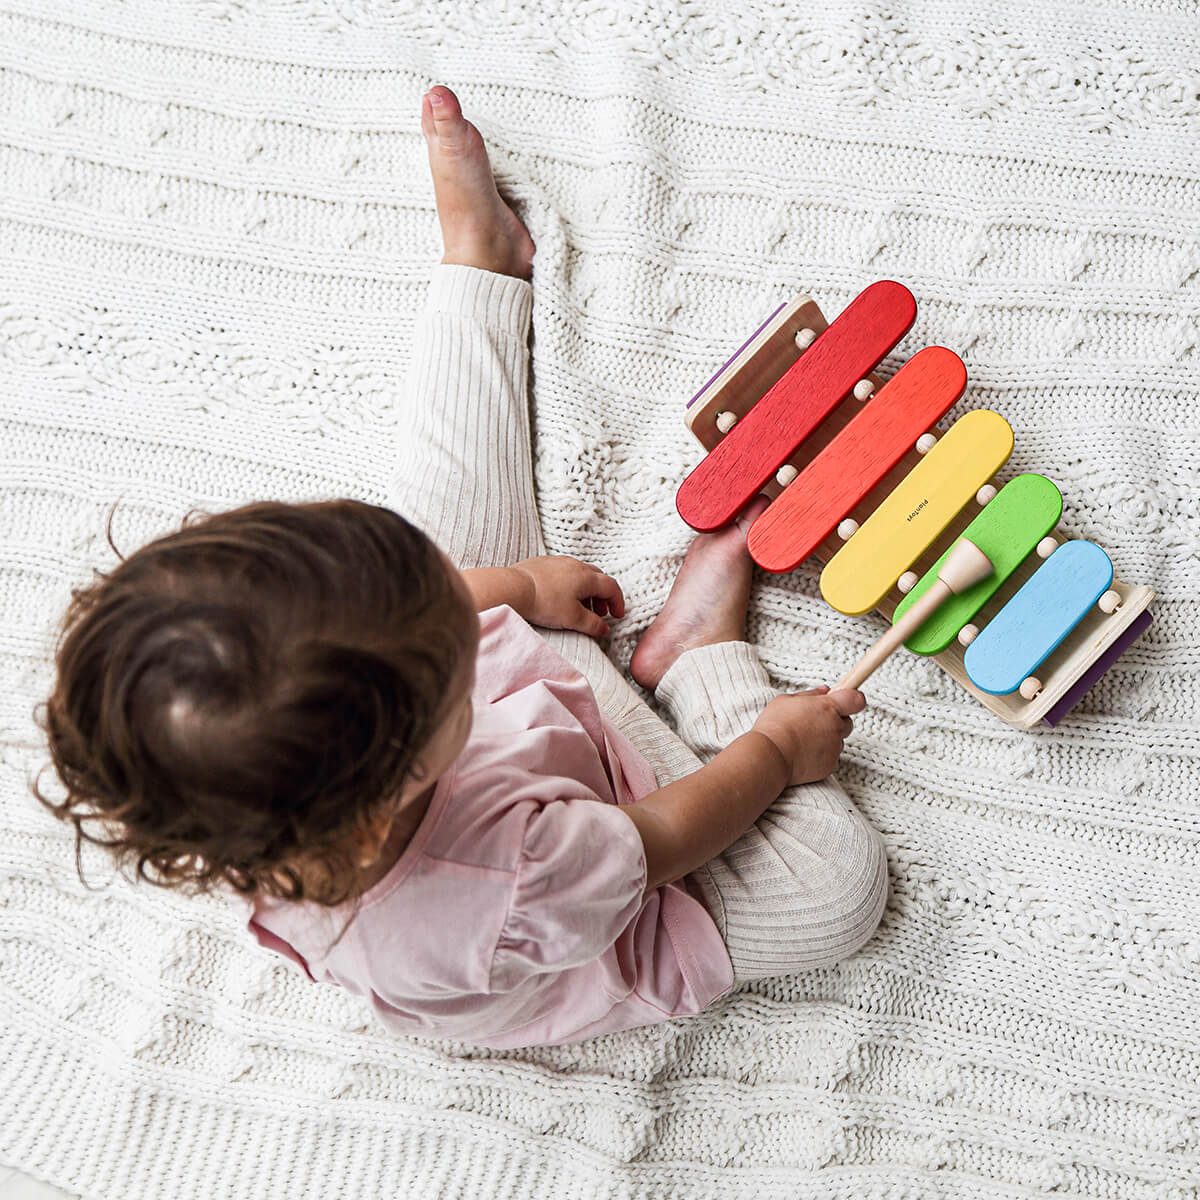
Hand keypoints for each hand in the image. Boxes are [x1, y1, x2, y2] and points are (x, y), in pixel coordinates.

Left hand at [511, 555, 625, 637]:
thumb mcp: (573, 619)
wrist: (513, 588)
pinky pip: (563, 572)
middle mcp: (575, 565)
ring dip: (585, 591)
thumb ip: (592, 625)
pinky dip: (569, 584)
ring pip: (580, 574)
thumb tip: (604, 629)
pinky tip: (559, 597)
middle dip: (602, 596)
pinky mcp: (542, 564)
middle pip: (597, 578)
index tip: (616, 615)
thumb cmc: (543, 602)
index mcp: (587, 577)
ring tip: (579, 607)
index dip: (618, 602)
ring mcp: (558, 562)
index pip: (611, 587)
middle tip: (599, 612)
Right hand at [751, 685, 865, 786]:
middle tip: (814, 723)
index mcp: (827, 708)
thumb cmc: (774, 726)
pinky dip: (821, 756)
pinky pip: (831, 758)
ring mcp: (834, 748)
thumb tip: (824, 690)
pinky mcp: (830, 766)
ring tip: (803, 741)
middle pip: (847, 722)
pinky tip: (803, 753)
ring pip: (837, 741)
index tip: (846, 699)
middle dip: (835, 722)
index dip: (853, 699)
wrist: (769, 756)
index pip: (856, 699)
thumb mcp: (785, 700)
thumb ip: (809, 694)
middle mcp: (835, 727)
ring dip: (826, 740)